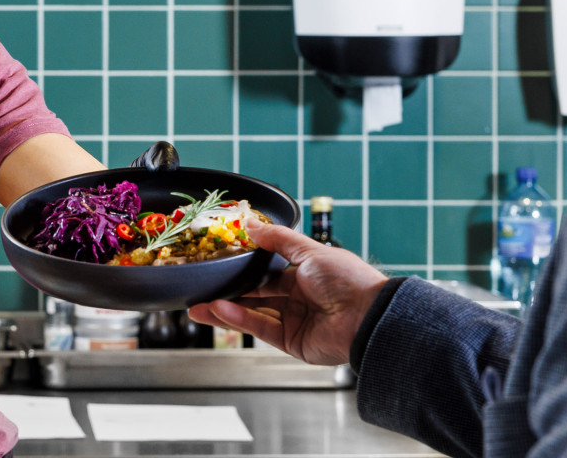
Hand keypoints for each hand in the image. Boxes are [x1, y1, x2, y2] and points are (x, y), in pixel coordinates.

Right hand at [189, 217, 387, 366]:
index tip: (219, 264)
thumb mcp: (310, 251)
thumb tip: (250, 223)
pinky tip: (219, 310)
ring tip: (198, 305)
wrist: (369, 317)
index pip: (268, 272)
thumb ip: (277, 239)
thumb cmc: (348, 281)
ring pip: (252, 314)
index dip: (244, 269)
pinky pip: (260, 328)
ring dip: (225, 309)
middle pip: (256, 295)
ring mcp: (295, 322)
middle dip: (228, 292)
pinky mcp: (292, 343)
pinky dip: (239, 319)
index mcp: (306, 276)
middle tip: (201, 287)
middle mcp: (299, 300)